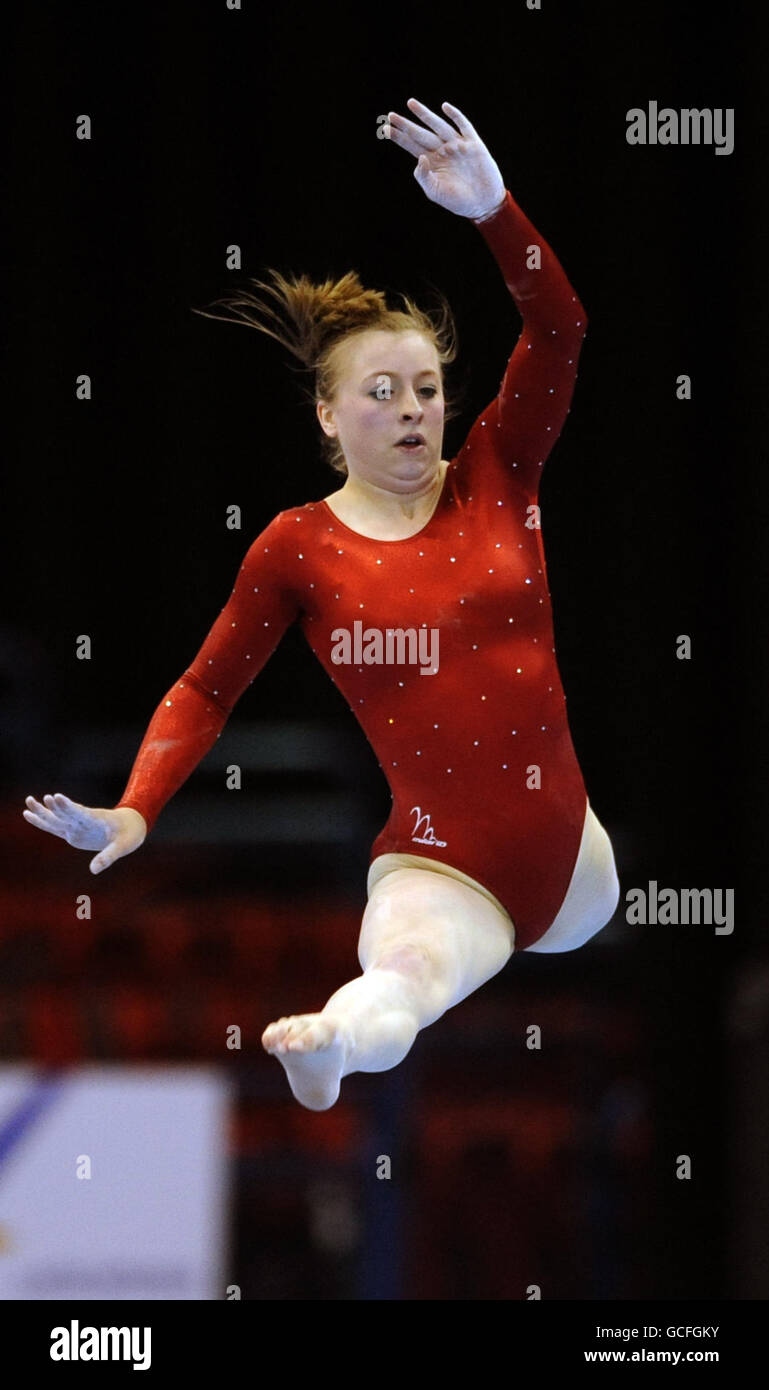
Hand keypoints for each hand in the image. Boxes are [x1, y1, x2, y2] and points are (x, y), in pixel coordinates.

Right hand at [22, 793, 146, 873]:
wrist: (130, 825)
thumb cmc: (128, 834)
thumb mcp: (122, 847)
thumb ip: (108, 857)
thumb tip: (93, 870)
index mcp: (96, 819)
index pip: (79, 812)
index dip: (67, 806)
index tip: (55, 797)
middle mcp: (83, 820)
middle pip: (64, 813)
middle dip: (52, 807)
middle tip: (39, 798)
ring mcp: (76, 825)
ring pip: (56, 818)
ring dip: (42, 811)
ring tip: (28, 800)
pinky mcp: (72, 831)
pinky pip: (55, 826)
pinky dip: (42, 822)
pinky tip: (28, 814)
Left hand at [384, 97, 505, 220]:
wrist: (483, 203)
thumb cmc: (457, 201)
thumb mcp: (435, 192)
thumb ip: (423, 176)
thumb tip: (419, 157)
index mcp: (432, 162)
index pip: (411, 146)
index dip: (399, 137)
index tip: (385, 128)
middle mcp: (442, 151)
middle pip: (421, 134)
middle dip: (406, 125)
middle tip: (391, 115)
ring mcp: (457, 145)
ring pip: (438, 126)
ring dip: (424, 115)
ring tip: (410, 103)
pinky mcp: (473, 144)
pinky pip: (464, 126)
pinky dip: (455, 116)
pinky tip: (445, 107)